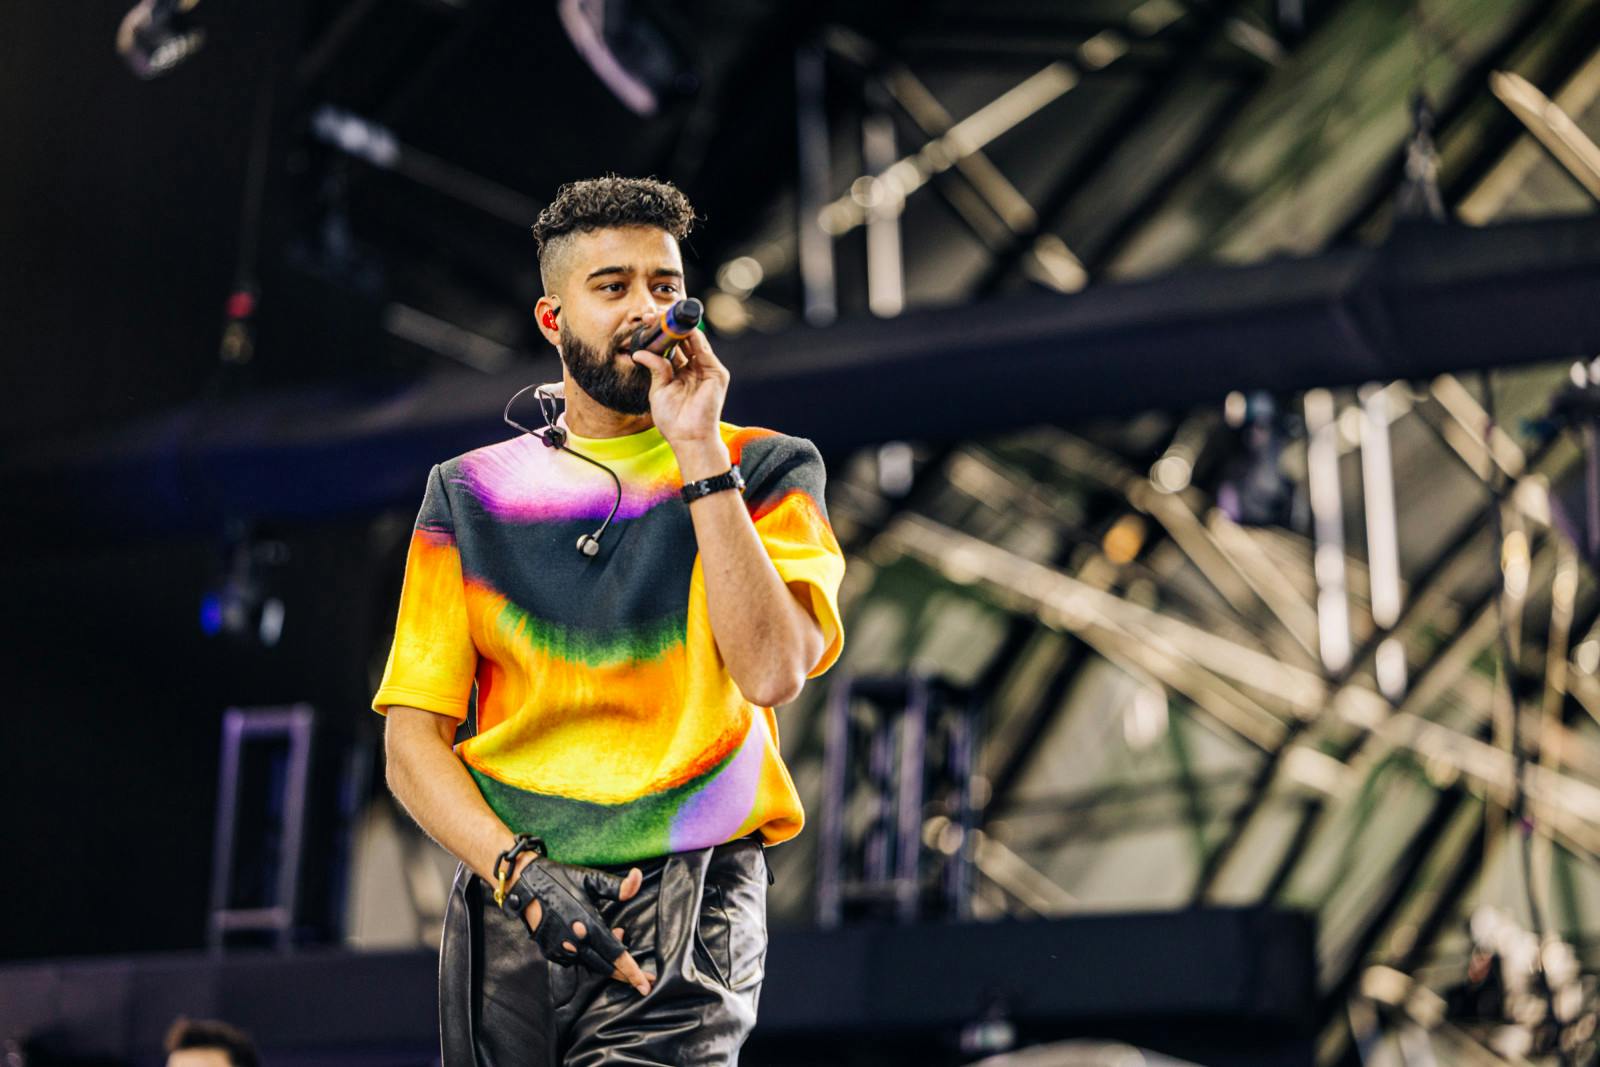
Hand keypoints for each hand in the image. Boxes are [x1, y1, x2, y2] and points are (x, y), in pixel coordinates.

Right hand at [511, 853, 654, 995]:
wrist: (526, 883)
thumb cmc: (561, 878)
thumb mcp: (591, 879)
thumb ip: (618, 885)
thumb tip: (639, 876)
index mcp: (588, 925)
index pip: (616, 955)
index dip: (633, 972)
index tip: (646, 985)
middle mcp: (574, 942)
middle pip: (606, 967)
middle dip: (626, 975)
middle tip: (644, 979)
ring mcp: (560, 949)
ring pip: (591, 964)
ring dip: (606, 960)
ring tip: (617, 941)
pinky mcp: (550, 951)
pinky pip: (575, 961)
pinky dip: (588, 956)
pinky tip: (593, 942)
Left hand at [629, 328, 728, 449]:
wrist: (689, 438)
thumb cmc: (673, 421)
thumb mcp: (659, 390)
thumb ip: (656, 368)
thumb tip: (640, 352)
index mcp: (682, 373)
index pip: (674, 347)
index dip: (662, 334)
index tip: (649, 322)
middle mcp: (696, 369)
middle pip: (685, 341)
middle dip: (670, 327)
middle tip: (654, 314)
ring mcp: (707, 370)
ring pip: (695, 342)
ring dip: (680, 328)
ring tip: (666, 316)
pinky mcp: (716, 374)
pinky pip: (704, 350)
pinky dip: (694, 337)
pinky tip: (681, 328)